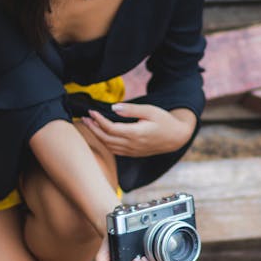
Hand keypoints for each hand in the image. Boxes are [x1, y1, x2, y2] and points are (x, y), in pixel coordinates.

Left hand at [81, 103, 195, 156]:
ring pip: (108, 146)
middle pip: (105, 139)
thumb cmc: (164, 121)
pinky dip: (105, 143)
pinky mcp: (133, 153)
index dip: (98, 120)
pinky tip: (100, 134)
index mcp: (135, 134)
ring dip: (97, 136)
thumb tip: (113, 107)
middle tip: (84, 118)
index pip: (110, 128)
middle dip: (93, 128)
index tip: (91, 111)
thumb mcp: (150, 110)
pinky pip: (114, 150)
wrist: (176, 137)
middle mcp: (132, 145)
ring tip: (89, 125)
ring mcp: (132, 151)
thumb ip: (131, 109)